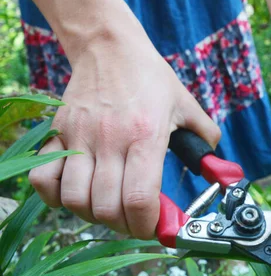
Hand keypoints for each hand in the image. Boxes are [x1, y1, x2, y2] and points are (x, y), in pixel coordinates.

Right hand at [29, 11, 220, 238]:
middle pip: (106, 208)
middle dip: (125, 225)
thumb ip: (206, 139)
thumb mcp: (186, 105)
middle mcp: (110, 140)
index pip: (139, 199)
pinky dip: (56, 197)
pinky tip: (77, 191)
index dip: (148, 226)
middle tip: (136, 219)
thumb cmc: (151, 78)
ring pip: (74, 199)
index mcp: (146, 136)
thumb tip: (221, 170)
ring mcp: (79, 137)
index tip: (156, 228)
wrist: (111, 47)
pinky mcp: (58, 133)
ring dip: (93, 214)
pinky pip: (44, 179)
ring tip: (109, 206)